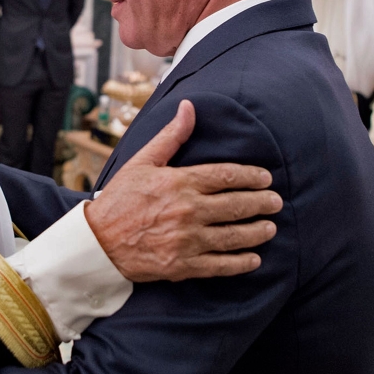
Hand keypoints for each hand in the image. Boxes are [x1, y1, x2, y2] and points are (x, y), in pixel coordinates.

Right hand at [86, 100, 281, 282]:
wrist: (96, 242)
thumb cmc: (119, 199)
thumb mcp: (142, 161)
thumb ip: (171, 136)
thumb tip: (189, 107)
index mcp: (180, 182)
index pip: (227, 176)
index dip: (252, 176)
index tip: (265, 178)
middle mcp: (188, 210)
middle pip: (237, 205)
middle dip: (262, 203)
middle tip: (276, 202)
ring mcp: (186, 240)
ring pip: (234, 236)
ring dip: (257, 232)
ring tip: (270, 228)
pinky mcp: (182, 266)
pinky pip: (219, 265)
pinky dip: (240, 263)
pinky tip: (254, 259)